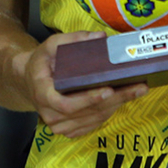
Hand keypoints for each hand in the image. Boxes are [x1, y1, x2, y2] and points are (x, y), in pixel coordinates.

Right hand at [21, 30, 148, 137]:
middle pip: (88, 112)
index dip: (88, 99)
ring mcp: (59, 125)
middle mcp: (49, 114)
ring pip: (95, 118)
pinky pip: (94, 123)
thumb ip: (72, 39)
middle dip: (116, 99)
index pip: (66, 104)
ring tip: (136, 90)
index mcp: (42, 94)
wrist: (30, 81)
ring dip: (117, 105)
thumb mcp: (50, 45)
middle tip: (138, 87)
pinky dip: (110, 111)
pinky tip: (122, 99)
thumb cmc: (42, 63)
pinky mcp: (69, 130)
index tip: (108, 89)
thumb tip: (100, 37)